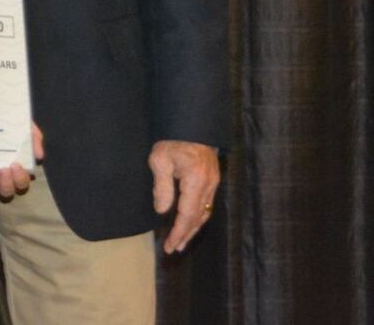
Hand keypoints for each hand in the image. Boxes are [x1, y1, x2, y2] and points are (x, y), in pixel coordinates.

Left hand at [0, 121, 43, 197]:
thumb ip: (34, 137)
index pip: (21, 183)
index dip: (20, 179)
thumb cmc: (9, 121)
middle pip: (7, 191)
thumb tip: (39, 155)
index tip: (16, 164)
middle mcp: (0, 174)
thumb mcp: (25, 125)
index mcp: (15, 167)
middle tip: (5, 168)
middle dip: (7, 184)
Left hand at [150, 139, 220, 253]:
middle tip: (174, 249)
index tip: (170, 245)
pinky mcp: (213, 180)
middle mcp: (208, 185)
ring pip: (205, 213)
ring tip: (182, 241)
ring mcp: (213, 183)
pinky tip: (190, 222)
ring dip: (193, 229)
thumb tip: (162, 210)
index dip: (179, 232)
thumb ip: (162, 187)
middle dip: (186, 235)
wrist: (192, 124)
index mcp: (195, 181)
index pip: (188, 214)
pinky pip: (207, 204)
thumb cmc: (173, 140)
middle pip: (199, 218)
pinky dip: (198, 217)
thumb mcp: (160, 160)